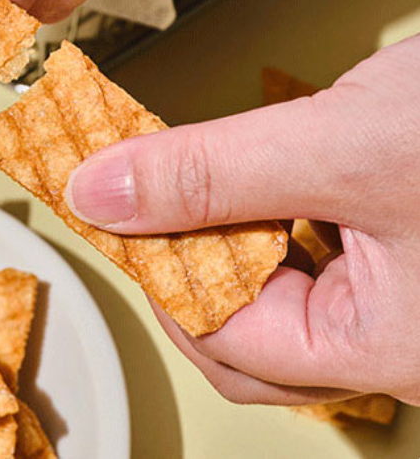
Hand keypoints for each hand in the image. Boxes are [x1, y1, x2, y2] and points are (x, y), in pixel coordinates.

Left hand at [65, 34, 419, 405]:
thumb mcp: (345, 142)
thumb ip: (214, 173)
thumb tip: (101, 193)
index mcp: (388, 347)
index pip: (224, 336)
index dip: (154, 268)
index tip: (109, 205)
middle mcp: (399, 339)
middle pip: (246, 327)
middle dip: (187, 257)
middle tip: (143, 190)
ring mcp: (405, 299)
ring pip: (279, 290)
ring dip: (226, 234)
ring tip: (199, 178)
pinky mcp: (408, 255)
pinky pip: (314, 255)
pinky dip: (268, 216)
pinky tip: (261, 177)